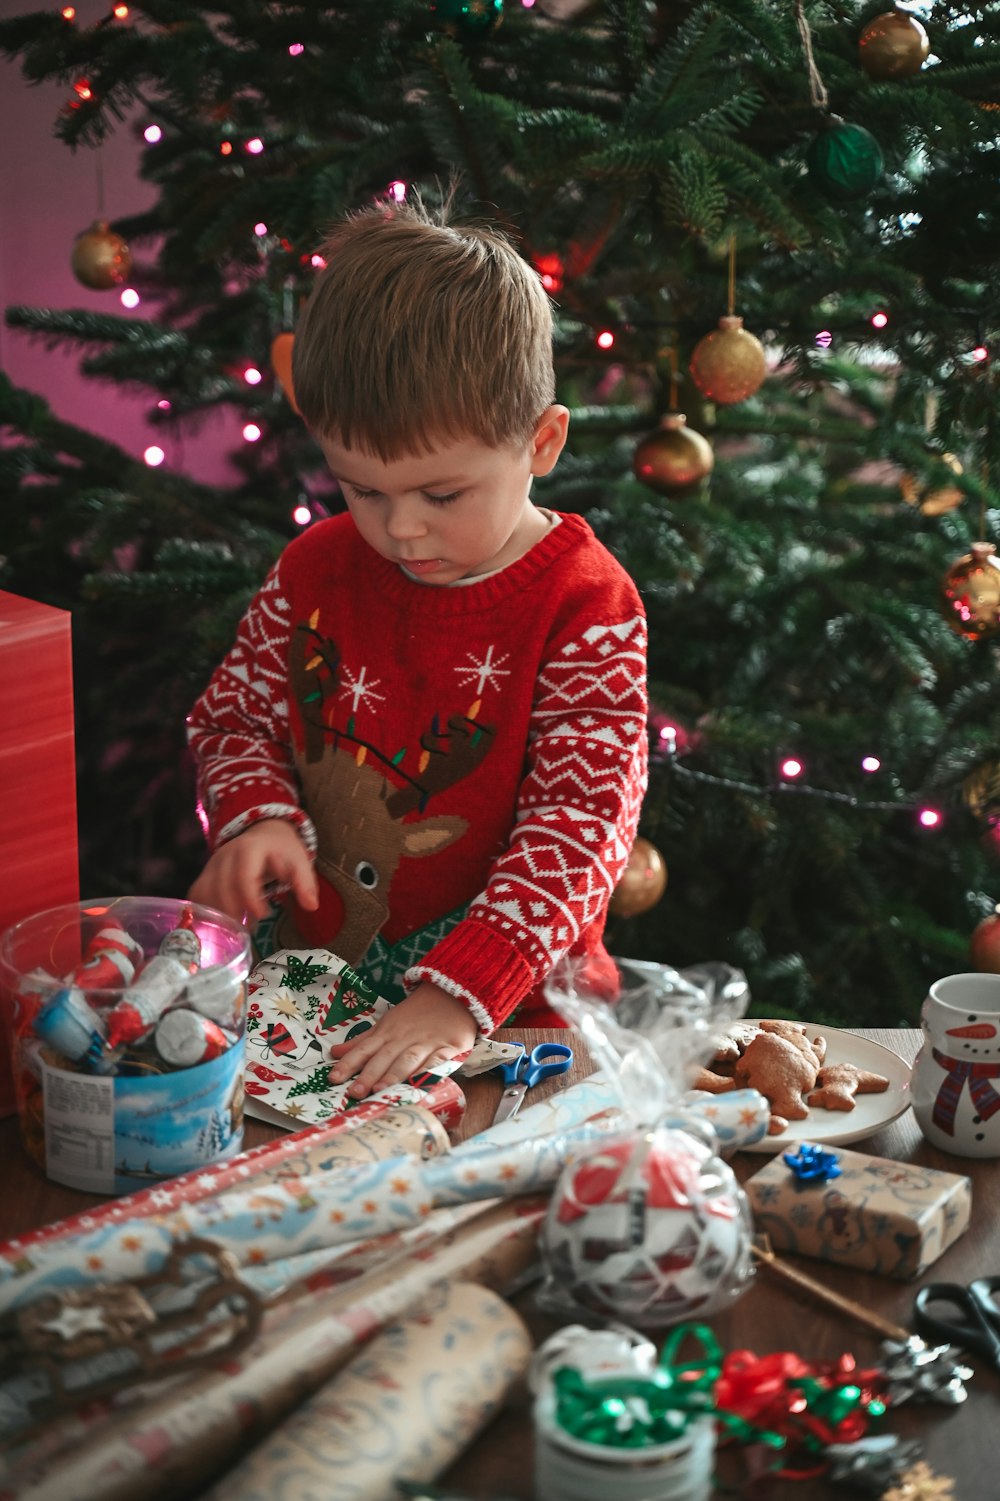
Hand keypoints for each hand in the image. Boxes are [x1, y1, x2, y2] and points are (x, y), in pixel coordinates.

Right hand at [188, 819, 318, 923]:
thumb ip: (305, 883)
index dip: (251, 899)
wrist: (263, 833)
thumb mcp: (299, 861)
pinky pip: (197, 893)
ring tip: (237, 928)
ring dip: (218, 914)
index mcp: (250, 848)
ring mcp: (212, 863)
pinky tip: (219, 923)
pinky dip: (204, 911)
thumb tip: (311, 906)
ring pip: (205, 891)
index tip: (264, 915)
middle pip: (220, 887)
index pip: (244, 876)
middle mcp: (226, 854)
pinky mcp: (205, 873)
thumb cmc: (282, 850)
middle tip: (250, 928)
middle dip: (234, 912)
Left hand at [328, 982, 476, 1098]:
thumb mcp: (386, 1023)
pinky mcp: (448, 1048)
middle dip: (369, 1074)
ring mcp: (426, 1043)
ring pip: (407, 1060)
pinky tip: (418, 1084)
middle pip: (383, 1057)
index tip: (334, 1078)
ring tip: (380, 1090)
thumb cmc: (415, 1013)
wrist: (452, 994)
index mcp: (387, 1032)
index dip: (349, 1063)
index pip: (364, 1049)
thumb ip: (362, 1041)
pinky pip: (436, 1062)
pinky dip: (427, 1072)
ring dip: (393, 1075)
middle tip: (355, 1092)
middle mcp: (403, 1039)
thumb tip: (334, 1053)